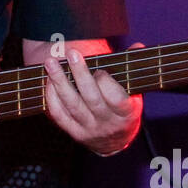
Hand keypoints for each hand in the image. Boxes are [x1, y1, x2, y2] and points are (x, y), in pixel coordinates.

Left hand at [40, 41, 143, 155]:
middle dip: (80, 74)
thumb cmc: (124, 109)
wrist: (114, 141)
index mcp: (126, 113)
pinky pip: (60, 115)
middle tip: (72, 54)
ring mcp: (89, 129)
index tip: (100, 69)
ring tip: (51, 63)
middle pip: (92, 99)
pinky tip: (49, 81)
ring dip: (60, 82)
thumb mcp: (133, 92)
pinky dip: (52, 98)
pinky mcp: (74, 132)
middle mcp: (107, 123)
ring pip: (72, 105)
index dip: (106, 83)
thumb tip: (137, 46)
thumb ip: (131, 68)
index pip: (117, 99)